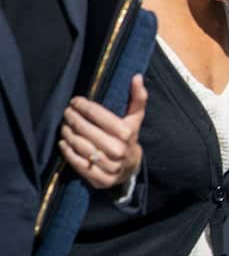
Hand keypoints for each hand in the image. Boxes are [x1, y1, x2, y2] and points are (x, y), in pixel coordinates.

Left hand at [59, 75, 146, 189]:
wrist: (130, 168)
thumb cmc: (129, 137)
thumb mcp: (135, 118)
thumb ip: (137, 97)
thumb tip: (137, 77)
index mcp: (127, 133)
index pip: (97, 114)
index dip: (83, 105)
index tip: (75, 101)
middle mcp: (118, 150)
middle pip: (85, 129)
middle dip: (72, 118)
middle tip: (66, 112)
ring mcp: (109, 165)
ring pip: (79, 145)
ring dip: (67, 133)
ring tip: (64, 126)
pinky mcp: (99, 178)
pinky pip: (77, 162)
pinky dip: (67, 151)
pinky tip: (64, 142)